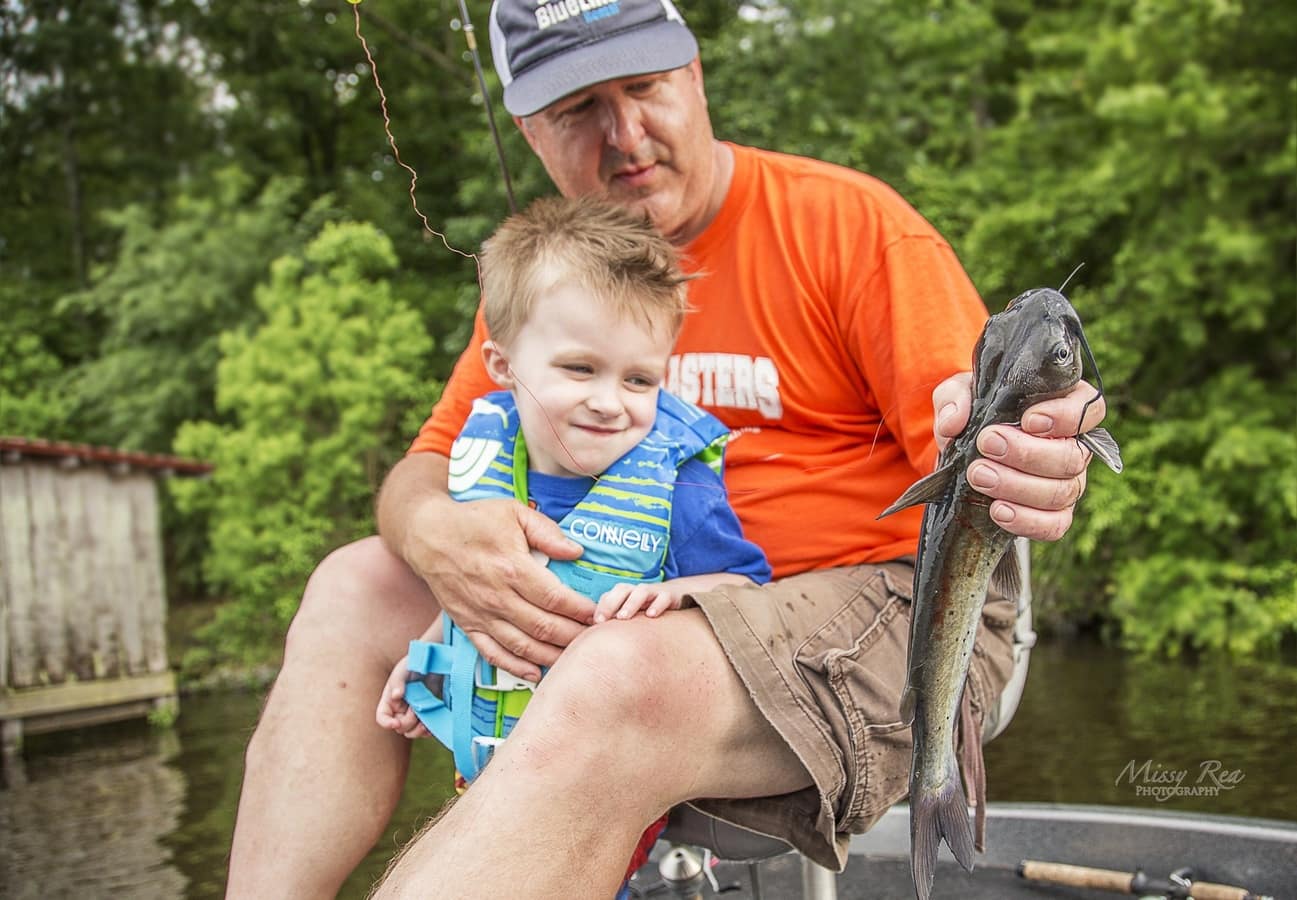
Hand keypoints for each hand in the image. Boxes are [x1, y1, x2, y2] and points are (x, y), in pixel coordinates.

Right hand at [375, 657, 429, 739]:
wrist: (434, 662)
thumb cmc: (415, 663)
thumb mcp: (404, 669)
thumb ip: (398, 681)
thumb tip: (396, 696)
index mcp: (390, 700)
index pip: (382, 717)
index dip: (386, 723)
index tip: (396, 723)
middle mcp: (400, 709)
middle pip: (399, 727)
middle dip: (408, 722)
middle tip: (416, 708)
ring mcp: (414, 713)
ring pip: (412, 732)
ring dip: (418, 730)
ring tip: (426, 721)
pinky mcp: (427, 715)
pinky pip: (425, 730)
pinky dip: (429, 729)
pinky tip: (433, 723)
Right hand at [402, 488, 593, 681]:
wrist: (427, 535)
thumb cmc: (474, 520)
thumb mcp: (514, 513)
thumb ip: (547, 532)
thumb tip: (576, 551)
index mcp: (512, 568)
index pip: (556, 599)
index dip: (581, 610)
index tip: (599, 614)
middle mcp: (497, 597)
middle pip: (544, 627)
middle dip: (574, 636)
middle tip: (596, 639)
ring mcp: (481, 614)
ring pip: (523, 647)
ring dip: (552, 656)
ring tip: (575, 658)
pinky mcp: (467, 625)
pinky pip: (493, 654)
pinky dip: (515, 668)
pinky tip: (535, 674)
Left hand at [594, 583, 681, 622]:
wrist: (677, 595)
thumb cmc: (648, 609)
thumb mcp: (631, 614)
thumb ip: (615, 621)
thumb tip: (596, 636)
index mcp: (625, 593)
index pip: (609, 595)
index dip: (601, 607)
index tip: (594, 622)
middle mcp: (637, 591)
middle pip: (622, 590)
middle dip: (610, 604)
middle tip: (602, 621)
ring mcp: (654, 592)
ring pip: (641, 592)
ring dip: (631, 603)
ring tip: (623, 617)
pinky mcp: (669, 596)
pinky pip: (663, 597)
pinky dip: (657, 605)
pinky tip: (651, 616)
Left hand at [933, 372, 1106, 540]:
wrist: (962, 451)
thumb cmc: (973, 412)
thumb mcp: (958, 393)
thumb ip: (955, 398)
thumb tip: (954, 422)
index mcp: (1065, 407)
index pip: (1089, 408)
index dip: (1065, 417)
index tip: (1028, 421)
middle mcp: (1074, 446)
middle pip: (1073, 457)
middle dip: (1027, 454)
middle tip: (986, 445)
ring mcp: (1067, 482)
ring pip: (1062, 492)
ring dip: (1017, 486)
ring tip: (979, 476)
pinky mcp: (1053, 513)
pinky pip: (1054, 525)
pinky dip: (1027, 521)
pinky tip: (997, 510)